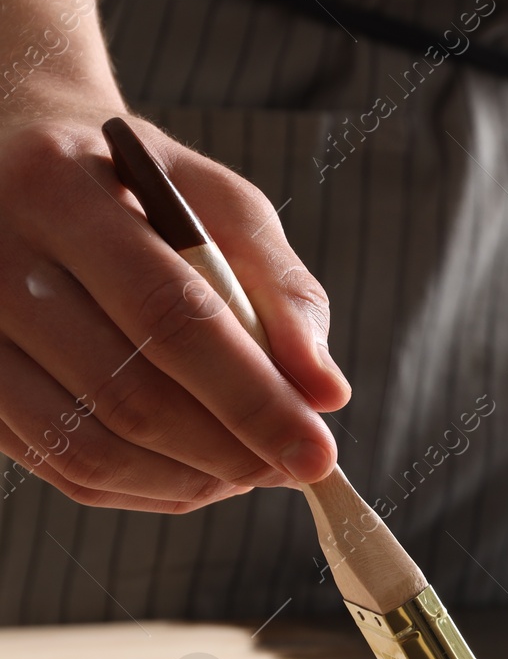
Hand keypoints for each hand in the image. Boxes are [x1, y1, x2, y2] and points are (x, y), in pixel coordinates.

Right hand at [0, 107, 349, 511]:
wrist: (10, 171)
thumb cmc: (140, 191)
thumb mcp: (218, 203)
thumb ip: (280, 288)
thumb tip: (325, 393)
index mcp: (59, 191)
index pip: (170, 317)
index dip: (252, 398)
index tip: (318, 451)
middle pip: (128, 395)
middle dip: (230, 450)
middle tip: (293, 468)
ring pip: (88, 447)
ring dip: (189, 480)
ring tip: (252, 472)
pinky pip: (58, 466)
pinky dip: (142, 487)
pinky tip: (195, 473)